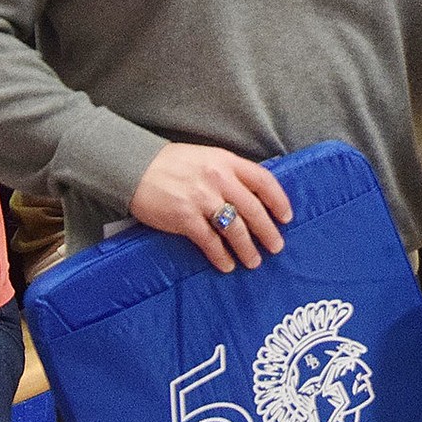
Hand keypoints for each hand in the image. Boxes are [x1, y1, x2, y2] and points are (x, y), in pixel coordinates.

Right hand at [130, 142, 292, 270]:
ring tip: (254, 261)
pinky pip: (210, 241)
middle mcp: (218, 179)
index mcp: (226, 161)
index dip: (278, 200)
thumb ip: (229, 173)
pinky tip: (227, 264)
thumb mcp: (207, 157)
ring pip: (235, 228)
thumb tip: (252, 195)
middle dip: (267, 231)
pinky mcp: (184, 218)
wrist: (135, 166)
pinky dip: (221, 255)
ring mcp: (201, 199)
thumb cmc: (173, 163)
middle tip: (276, 246)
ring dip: (247, 247)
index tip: (286, 216)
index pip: (263, 180)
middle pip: (253, 209)